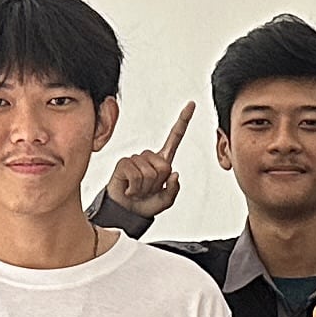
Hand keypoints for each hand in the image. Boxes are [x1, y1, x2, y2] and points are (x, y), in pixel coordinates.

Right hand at [106, 103, 194, 223]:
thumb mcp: (165, 200)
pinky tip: (129, 189)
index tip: (191, 104)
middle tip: (147, 190)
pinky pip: (136, 175)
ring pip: (150, 173)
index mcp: (163, 161)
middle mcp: (150, 156)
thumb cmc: (145, 204)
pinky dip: (134, 188)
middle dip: (157, 184)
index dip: (183, 121)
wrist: (126, 212)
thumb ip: (173, 189)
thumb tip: (174, 174)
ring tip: (137, 190)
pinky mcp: (124, 163)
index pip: (175, 137)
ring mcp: (136, 158)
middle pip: (164, 167)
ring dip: (144, 188)